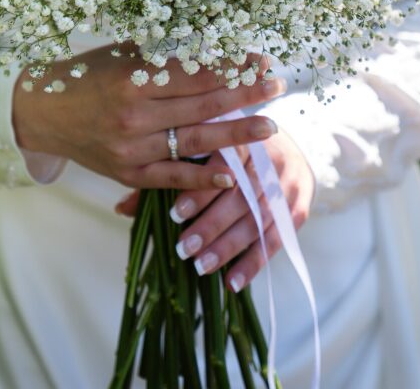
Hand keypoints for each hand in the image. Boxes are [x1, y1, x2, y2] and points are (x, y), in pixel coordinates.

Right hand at [12, 44, 286, 192]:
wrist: (44, 113)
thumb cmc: (87, 75)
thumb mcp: (123, 56)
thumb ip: (164, 57)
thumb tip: (214, 51)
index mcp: (135, 79)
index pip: (197, 73)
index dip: (233, 67)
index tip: (260, 61)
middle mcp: (136, 116)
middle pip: (203, 105)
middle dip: (245, 95)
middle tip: (278, 87)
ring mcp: (132, 149)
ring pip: (194, 141)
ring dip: (236, 134)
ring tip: (270, 127)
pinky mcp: (128, 174)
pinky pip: (172, 177)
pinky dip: (202, 178)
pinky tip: (232, 175)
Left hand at [116, 130, 314, 291]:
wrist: (296, 145)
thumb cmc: (235, 150)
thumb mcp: (205, 151)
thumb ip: (168, 175)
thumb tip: (122, 208)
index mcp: (240, 137)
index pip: (220, 162)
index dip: (199, 190)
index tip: (175, 213)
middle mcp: (267, 159)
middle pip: (239, 195)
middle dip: (211, 224)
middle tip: (184, 248)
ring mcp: (285, 185)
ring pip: (256, 219)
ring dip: (228, 246)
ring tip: (201, 266)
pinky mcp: (297, 208)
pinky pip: (276, 239)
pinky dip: (253, 262)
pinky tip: (231, 282)